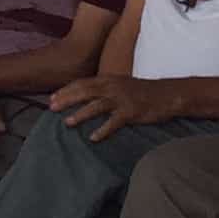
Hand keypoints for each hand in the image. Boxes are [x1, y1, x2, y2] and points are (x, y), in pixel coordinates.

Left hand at [51, 73, 178, 141]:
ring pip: (96, 106)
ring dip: (80, 114)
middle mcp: (113, 87)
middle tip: (51, 108)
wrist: (167, 95)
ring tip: (67, 122)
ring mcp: (122, 99)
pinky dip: (102, 130)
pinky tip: (93, 138)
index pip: (82, 83)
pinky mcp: (131, 112)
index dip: (66, 90)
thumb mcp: (120, 85)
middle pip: (84, 91)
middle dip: (66, 99)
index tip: (51, 98)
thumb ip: (103, 88)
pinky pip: (114, 122)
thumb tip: (84, 97)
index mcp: (108, 79)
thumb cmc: (141, 92)